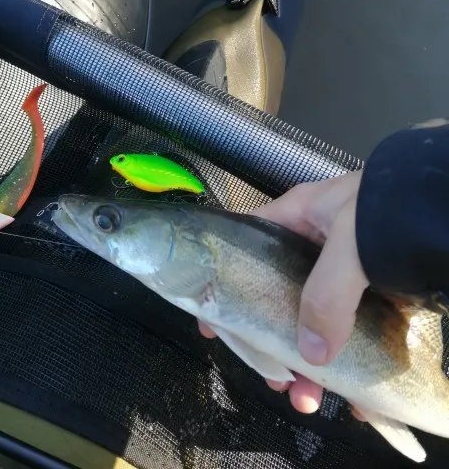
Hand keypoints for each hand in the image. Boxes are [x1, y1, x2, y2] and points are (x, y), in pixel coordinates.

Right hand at [198, 170, 368, 417]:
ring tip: (310, 399)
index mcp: (299, 217)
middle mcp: (316, 245)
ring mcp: (345, 272)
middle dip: (274, 342)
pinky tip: (355, 397)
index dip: (226, 284)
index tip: (213, 325)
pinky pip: (352, 333)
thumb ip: (327, 295)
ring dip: (311, 364)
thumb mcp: (351, 242)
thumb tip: (311, 355)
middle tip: (275, 379)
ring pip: (315, 322)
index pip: (245, 247)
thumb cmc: (394, 207)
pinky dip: (351, 364)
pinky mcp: (374, 294)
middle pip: (279, 297)